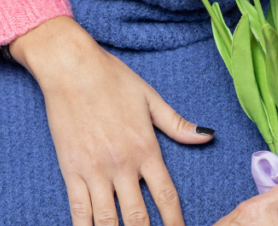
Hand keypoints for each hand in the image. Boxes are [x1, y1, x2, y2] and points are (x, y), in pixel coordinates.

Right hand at [10, 16, 212, 225]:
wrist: (71, 68)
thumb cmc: (112, 79)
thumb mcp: (151, 99)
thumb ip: (178, 125)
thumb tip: (207, 136)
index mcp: (146, 148)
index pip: (166, 196)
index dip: (175, 221)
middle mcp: (122, 164)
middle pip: (138, 217)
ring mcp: (94, 170)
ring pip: (108, 220)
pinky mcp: (71, 170)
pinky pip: (78, 210)